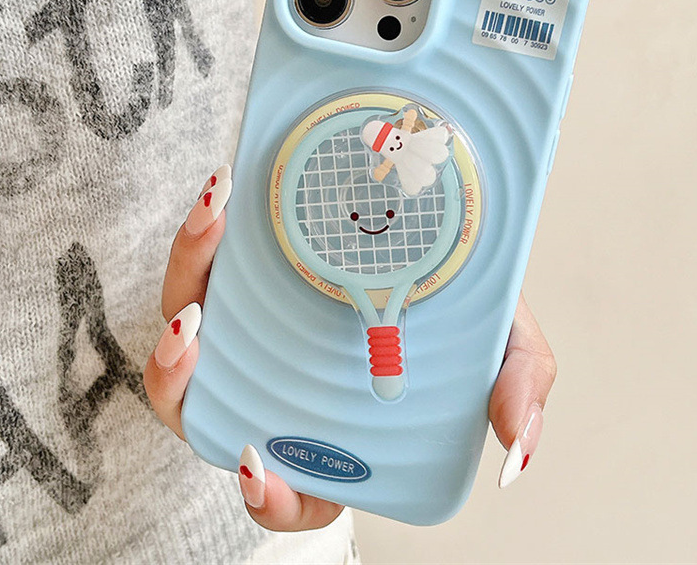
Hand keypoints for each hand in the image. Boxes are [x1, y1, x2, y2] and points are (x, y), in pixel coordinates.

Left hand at [144, 166, 556, 533]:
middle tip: (195, 328)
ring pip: (185, 334)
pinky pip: (198, 269)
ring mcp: (254, 330)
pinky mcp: (244, 272)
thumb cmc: (461, 308)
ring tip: (209, 233)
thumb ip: (518, 388)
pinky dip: (198, 243)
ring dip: (180, 289)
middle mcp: (279, 383)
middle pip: (205, 405)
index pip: (287, 484)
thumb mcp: (500, 342)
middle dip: (178, 378)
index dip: (267, 492)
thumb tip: (519, 445)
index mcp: (333, 424)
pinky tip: (219, 205)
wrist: (451, 235)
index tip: (259, 463)